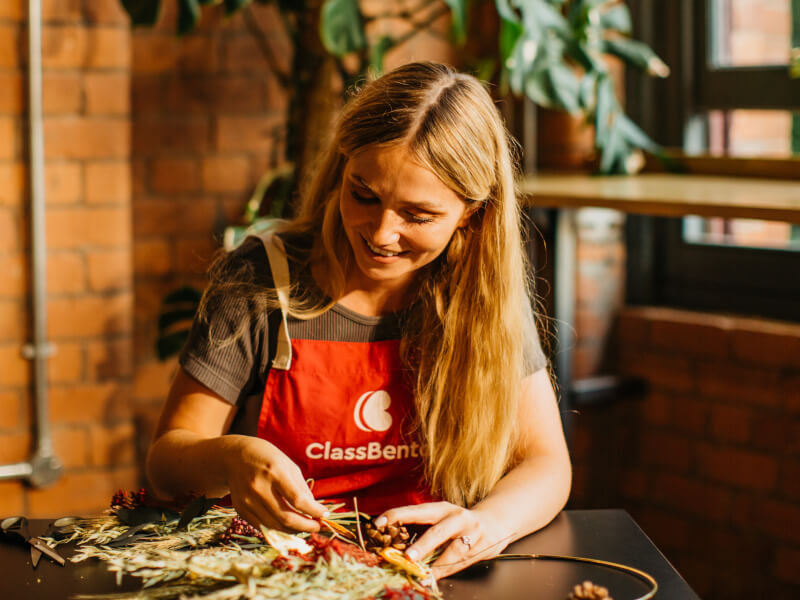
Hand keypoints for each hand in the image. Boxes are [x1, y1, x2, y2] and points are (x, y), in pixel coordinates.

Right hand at [221, 435, 327, 531]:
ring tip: (305, 526)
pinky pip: (264, 527)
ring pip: (276, 527)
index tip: (324, 514)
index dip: (314, 511)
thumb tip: (315, 511)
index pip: (298, 500)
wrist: (234, 458)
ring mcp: (248, 501)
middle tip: (318, 526)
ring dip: (294, 531)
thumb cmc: (268, 459)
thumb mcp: (289, 466)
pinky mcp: (241, 510)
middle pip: (286, 518)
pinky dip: (279, 529)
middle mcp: (259, 488)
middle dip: (306, 526)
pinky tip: (289, 525)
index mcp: (274, 472)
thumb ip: (302, 489)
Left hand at [377, 501, 511, 578]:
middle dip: (424, 545)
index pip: (416, 510)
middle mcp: (456, 518)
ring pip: (454, 550)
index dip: (397, 515)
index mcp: (441, 508)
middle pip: (439, 531)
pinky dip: (447, 571)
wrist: (494, 522)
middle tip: (409, 556)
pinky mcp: (482, 547)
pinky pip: (462, 562)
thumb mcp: (441, 518)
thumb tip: (392, 540)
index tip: (379, 523)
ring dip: (438, 563)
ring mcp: (471, 533)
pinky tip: (435, 577)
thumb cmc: (458, 522)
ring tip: (424, 573)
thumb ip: (421, 527)